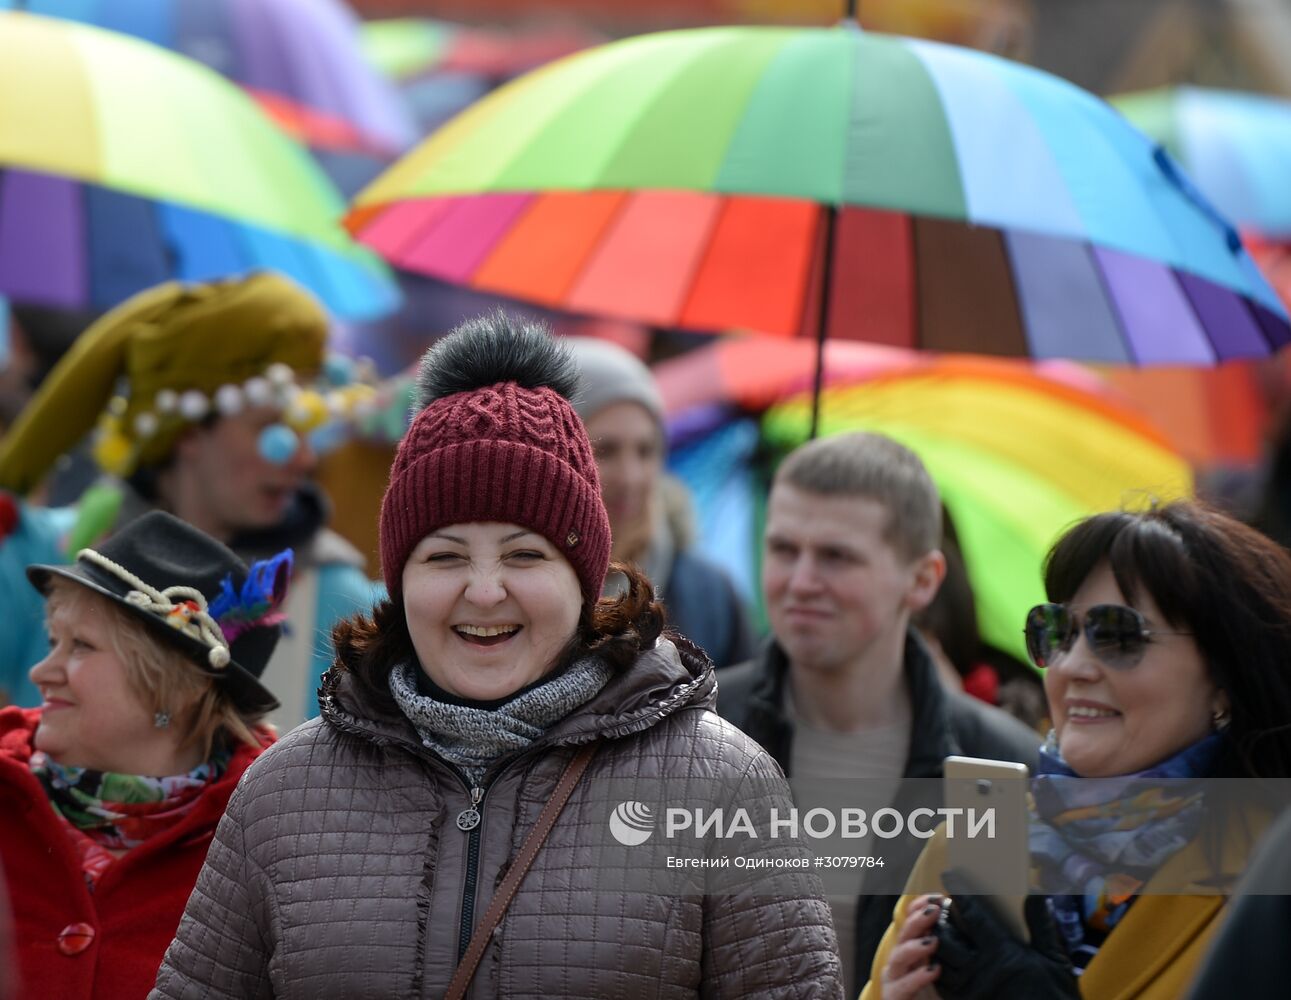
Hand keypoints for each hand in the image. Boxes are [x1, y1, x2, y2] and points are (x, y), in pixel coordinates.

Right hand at [878, 894, 942, 999]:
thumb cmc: (930, 992)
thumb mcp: (939, 964)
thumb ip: (946, 946)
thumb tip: (964, 922)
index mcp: (909, 949)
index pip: (908, 921)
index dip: (918, 907)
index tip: (936, 898)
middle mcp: (899, 960)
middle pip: (903, 935)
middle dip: (917, 921)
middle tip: (934, 911)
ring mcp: (894, 978)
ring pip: (898, 958)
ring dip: (915, 947)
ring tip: (933, 941)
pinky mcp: (894, 996)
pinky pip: (902, 986)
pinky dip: (917, 977)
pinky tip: (933, 971)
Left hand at [932, 869, 1079, 999]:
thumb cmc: (1055, 995)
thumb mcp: (1055, 959)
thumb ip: (1041, 923)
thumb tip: (1035, 891)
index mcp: (1002, 954)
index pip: (973, 915)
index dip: (959, 893)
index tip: (950, 876)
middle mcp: (980, 971)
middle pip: (947, 936)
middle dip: (940, 918)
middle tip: (940, 904)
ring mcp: (970, 991)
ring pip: (940, 958)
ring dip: (937, 940)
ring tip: (937, 926)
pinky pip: (942, 982)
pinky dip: (939, 965)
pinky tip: (942, 955)